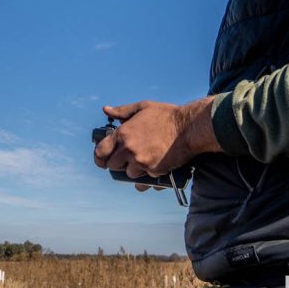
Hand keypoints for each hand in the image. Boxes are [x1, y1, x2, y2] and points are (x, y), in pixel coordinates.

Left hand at [93, 98, 219, 178]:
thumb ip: (122, 111)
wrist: (189, 128)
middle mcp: (129, 149)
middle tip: (126, 158)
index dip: (99, 158)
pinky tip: (152, 167)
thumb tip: (106, 110)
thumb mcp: (142, 107)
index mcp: (123, 133)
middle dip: (118, 162)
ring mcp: (141, 161)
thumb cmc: (166, 115)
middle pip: (112, 165)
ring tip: (143, 160)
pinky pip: (144, 180)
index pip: (100, 152)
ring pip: (128, 174)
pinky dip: (147, 176)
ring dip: (133, 169)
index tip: (102, 161)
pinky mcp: (154, 171)